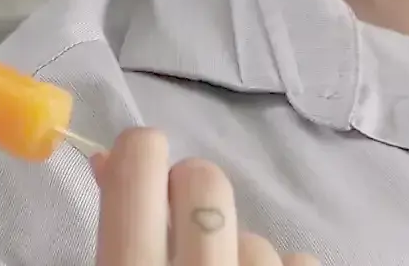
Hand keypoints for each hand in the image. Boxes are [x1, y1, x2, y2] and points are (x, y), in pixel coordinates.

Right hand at [91, 127, 317, 265]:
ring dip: (237, 252)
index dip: (139, 153)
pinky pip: (300, 261)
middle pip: (205, 181)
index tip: (139, 161)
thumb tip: (109, 160)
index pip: (140, 170)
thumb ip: (115, 225)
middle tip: (180, 228)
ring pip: (255, 236)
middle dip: (191, 194)